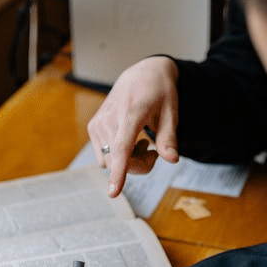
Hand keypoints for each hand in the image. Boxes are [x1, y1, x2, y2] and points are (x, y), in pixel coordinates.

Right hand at [88, 56, 180, 197]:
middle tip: (156, 151)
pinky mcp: (93, 127)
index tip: (113, 193)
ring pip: (111, 162)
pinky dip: (119, 156)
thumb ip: (169, 138)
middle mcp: (109, 118)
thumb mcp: (171, 113)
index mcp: (131, 113)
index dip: (119, 172)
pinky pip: (105, 156)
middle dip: (140, 166)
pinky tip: (131, 140)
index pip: (122, 148)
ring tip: (143, 142)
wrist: (143, 73)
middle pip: (120, 161)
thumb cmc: (160, 92)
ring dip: (129, 161)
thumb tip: (172, 159)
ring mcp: (98, 123)